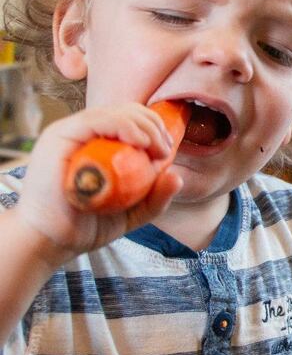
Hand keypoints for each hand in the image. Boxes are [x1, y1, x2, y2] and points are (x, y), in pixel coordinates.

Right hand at [16, 104, 182, 262]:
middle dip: (153, 125)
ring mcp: (70, 132)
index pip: (128, 120)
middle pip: (125, 111)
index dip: (153, 128)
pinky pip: (97, 120)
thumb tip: (177, 176)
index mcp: (96, 144)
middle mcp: (82, 133)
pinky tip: (141, 142)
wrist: (51, 243)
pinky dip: (124, 126)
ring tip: (157, 148)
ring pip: (114, 112)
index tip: (167, 151)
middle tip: (165, 150)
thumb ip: (155, 198)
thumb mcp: (131, 213)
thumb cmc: (85, 227)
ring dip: (144, 126)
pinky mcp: (60, 136)